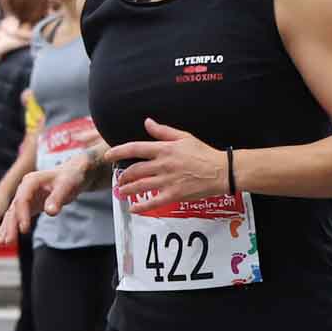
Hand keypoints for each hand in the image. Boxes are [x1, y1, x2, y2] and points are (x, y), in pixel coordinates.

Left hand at [104, 119, 227, 212]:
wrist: (222, 171)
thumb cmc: (204, 153)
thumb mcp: (184, 137)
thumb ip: (163, 131)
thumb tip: (147, 122)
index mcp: (164, 150)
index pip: (135, 148)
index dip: (118, 152)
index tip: (108, 155)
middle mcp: (163, 165)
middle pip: (134, 170)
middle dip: (123, 176)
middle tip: (119, 179)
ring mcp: (167, 181)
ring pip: (140, 186)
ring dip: (127, 190)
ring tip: (121, 191)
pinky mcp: (174, 195)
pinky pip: (153, 202)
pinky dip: (141, 207)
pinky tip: (133, 208)